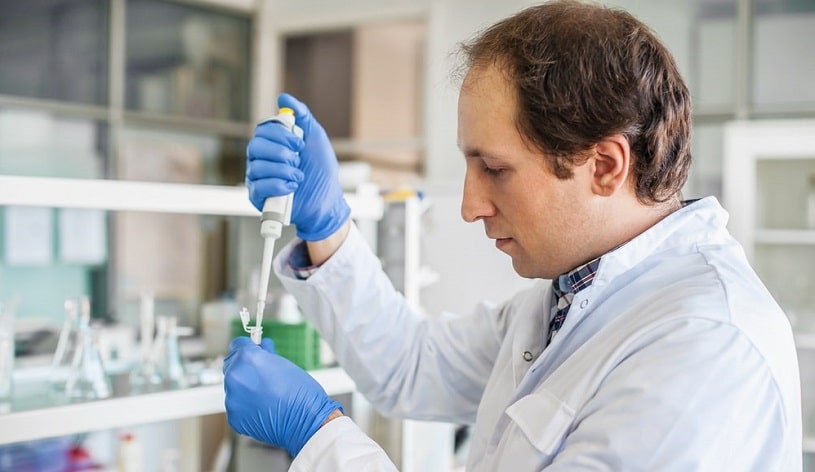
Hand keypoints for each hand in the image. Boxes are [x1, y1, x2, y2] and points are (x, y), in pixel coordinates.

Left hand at [223, 336, 342, 456]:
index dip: (247, 348)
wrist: (306, 422)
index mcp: (247, 358)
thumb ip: (265, 354)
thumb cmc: (300, 391)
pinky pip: (236, 406)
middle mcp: (235, 377)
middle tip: (261, 375)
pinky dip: (246, 406)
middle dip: (244, 368)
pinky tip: (263, 407)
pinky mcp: (234, 417)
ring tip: (265, 394)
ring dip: (244, 388)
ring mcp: (232, 399)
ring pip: (233, 387)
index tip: (252, 351)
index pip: (237, 345)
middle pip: (231, 365)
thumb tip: (260, 347)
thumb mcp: (284, 363)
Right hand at [246, 93, 350, 240]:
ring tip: (299, 176)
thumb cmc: (321, 170)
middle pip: (255, 146)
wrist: (327, 200)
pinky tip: (292, 187)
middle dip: (281, 153)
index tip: (300, 143)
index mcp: (272, 143)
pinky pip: (259, 186)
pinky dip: (279, 185)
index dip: (281, 135)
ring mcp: (257, 178)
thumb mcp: (316, 138)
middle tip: (298, 160)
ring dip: (284, 171)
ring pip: (258, 166)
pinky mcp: (258, 197)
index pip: (262, 130)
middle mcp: (261, 158)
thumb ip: (302, 116)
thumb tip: (284, 98)